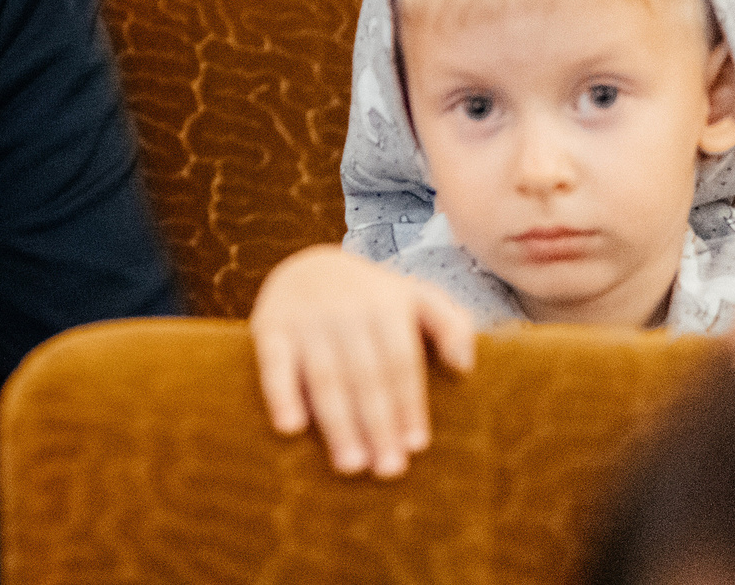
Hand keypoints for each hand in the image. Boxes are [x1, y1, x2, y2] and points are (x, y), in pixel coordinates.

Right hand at [249, 245, 477, 478]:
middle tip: (388, 469)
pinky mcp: (269, 325)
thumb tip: (464, 366)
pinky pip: (273, 364)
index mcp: (385, 303)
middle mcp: (345, 308)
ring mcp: (306, 317)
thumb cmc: (374, 299)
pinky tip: (290, 428)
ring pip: (324, 376)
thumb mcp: (417, 297)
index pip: (400, 360)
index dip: (409, 404)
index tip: (416, 445)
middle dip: (378, 424)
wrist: (308, 265)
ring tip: (351, 465)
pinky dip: (280, 395)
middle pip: (365, 374)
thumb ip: (451, 324)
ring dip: (338, 423)